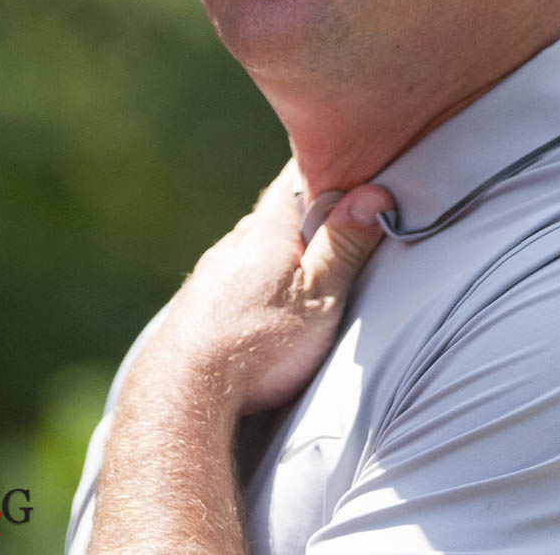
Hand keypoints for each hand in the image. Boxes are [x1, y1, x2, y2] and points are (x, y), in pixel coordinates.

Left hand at [124, 162, 394, 416]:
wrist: (183, 393)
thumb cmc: (260, 346)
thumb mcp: (320, 297)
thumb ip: (345, 245)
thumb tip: (375, 193)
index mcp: (269, 228)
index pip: (298, 174)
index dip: (326, 166)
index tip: (353, 169)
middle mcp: (236, 241)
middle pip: (277, 212)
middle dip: (307, 213)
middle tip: (340, 221)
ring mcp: (212, 272)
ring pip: (254, 247)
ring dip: (279, 251)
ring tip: (304, 271)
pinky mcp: (199, 303)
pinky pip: (235, 277)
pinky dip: (255, 280)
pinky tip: (263, 304)